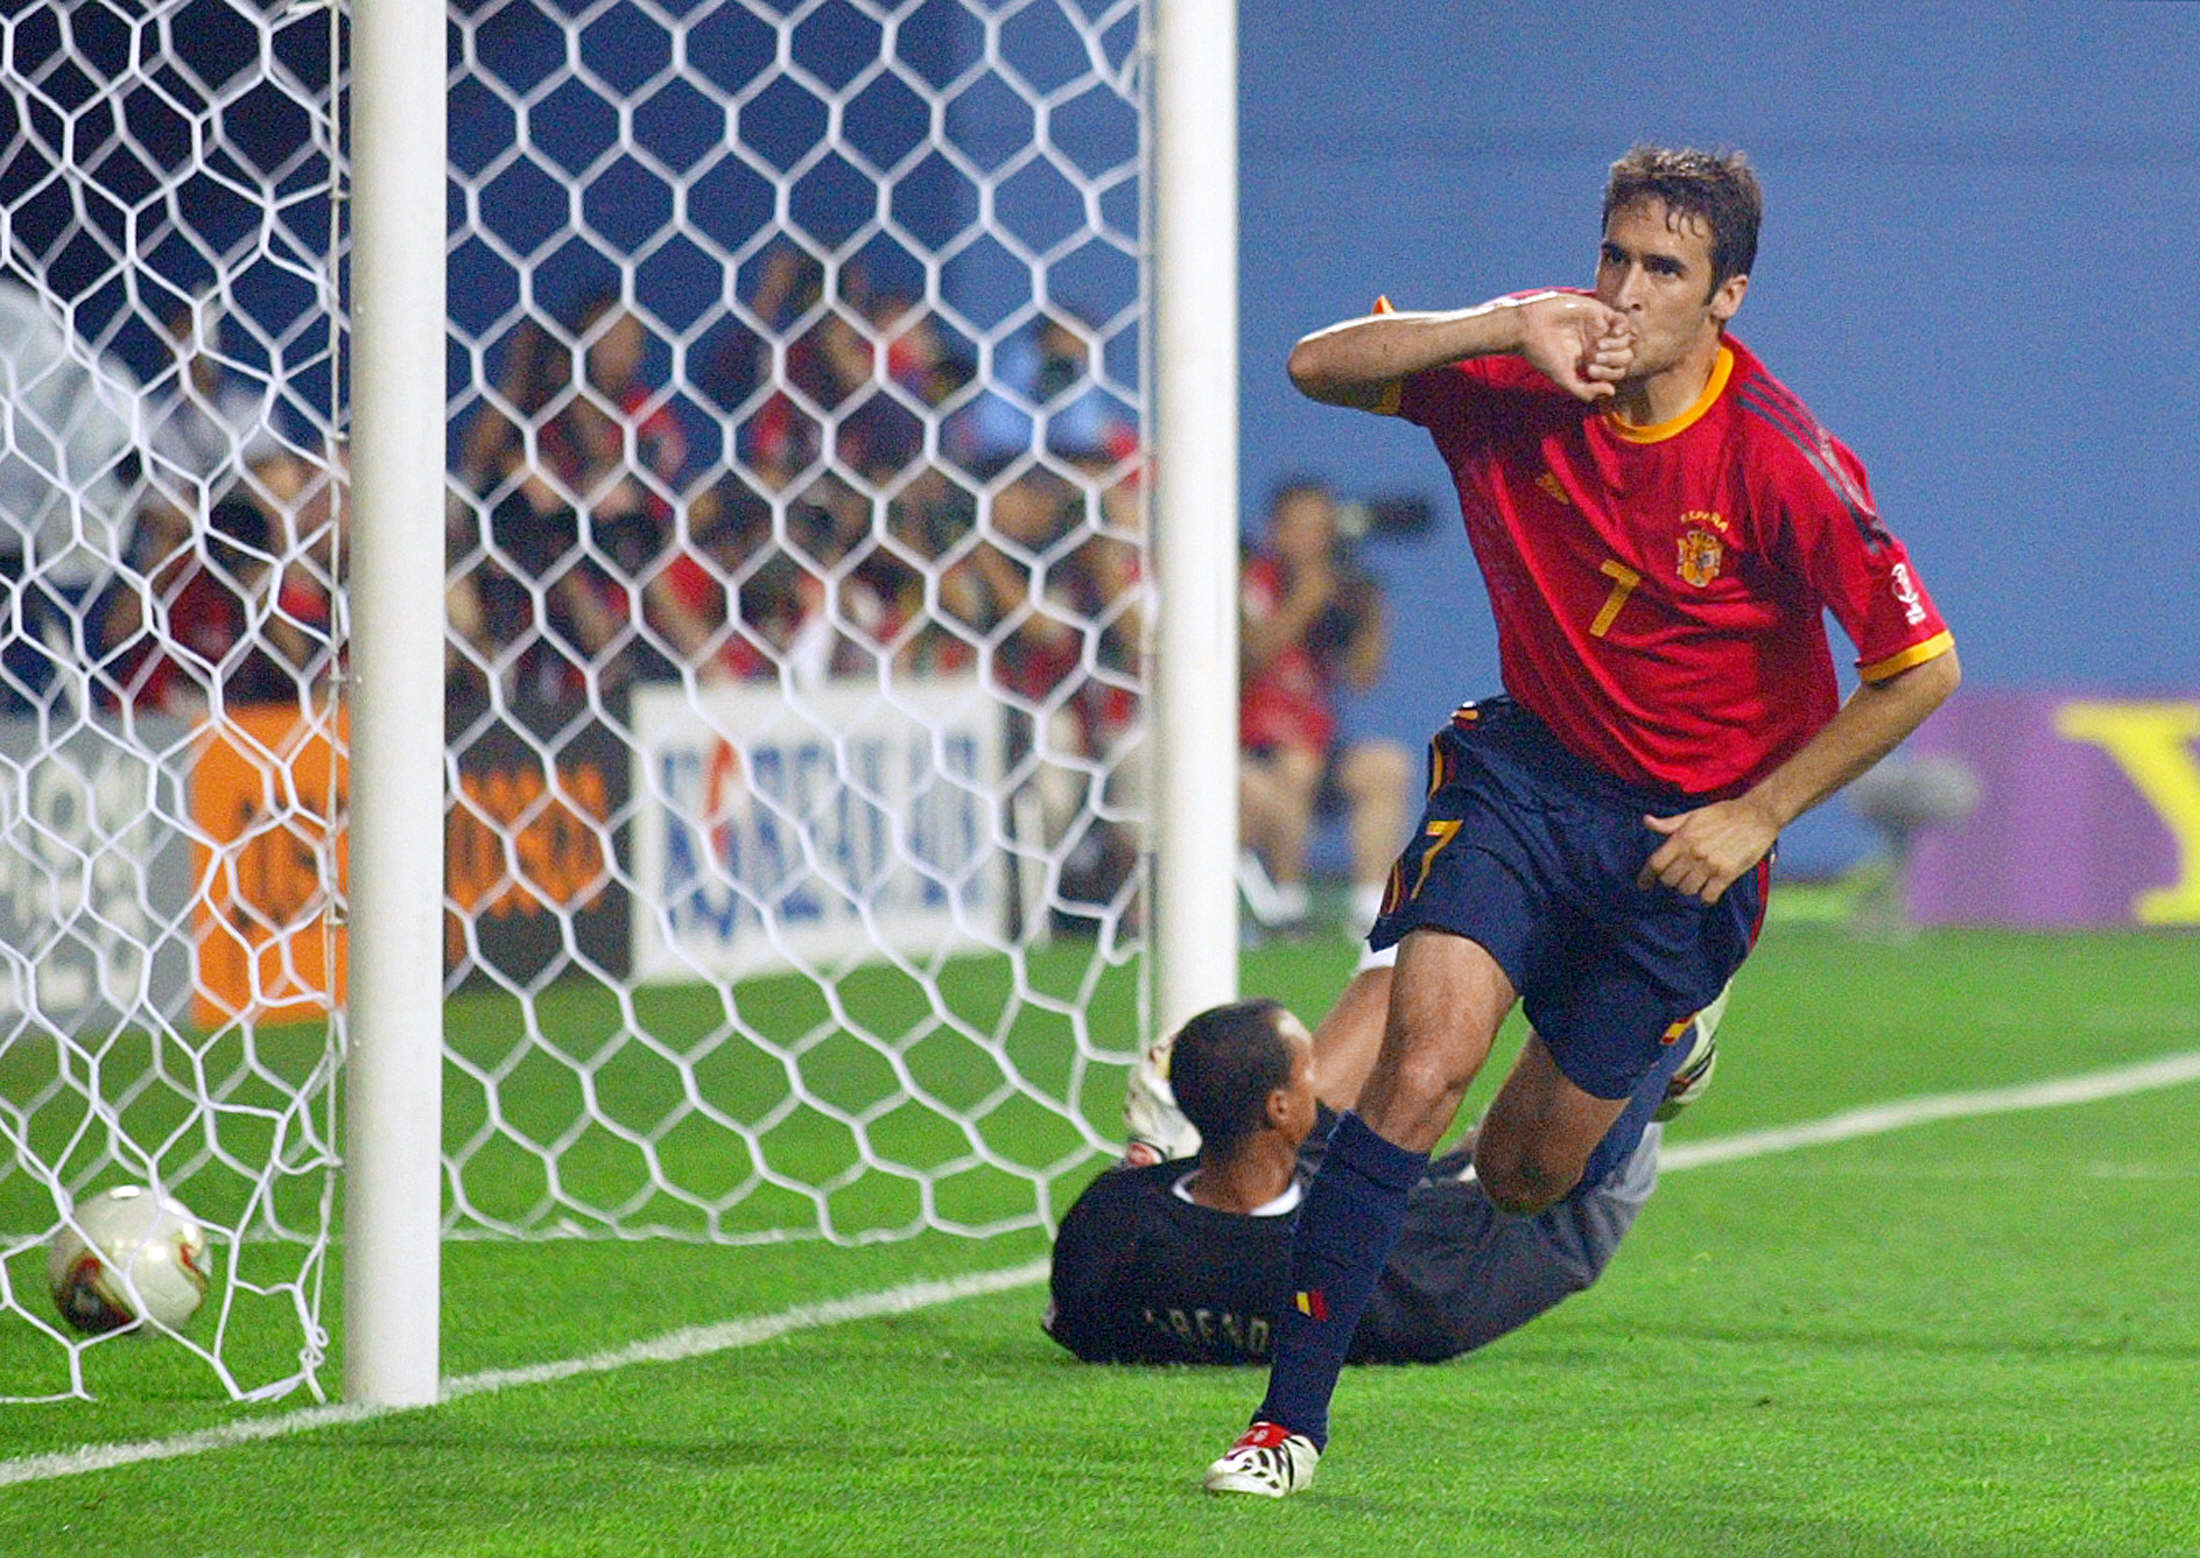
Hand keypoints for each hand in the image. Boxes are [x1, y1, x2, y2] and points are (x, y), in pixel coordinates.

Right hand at [1515, 294, 1634, 401]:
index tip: (1589, 369)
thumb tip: (1611, 392)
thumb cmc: (1542, 354)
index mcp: (1590, 361)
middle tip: (1594, 358)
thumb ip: (1585, 391)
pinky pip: (1623, 321)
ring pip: (1627, 340)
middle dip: (1614, 361)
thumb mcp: (1563, 379)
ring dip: (1617, 346)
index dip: (1609, 374)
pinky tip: (1612, 333)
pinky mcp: (1598, 313)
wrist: (1529, 328)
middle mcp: (1597, 345)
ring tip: (1598, 345)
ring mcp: (1599, 329)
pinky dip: (1623, 329)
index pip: (1616, 372)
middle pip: (1625, 357)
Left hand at [1636, 798, 1777, 903]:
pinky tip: (1708, 891)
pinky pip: (1708, 896)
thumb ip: (1669, 824)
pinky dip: (1705, 898)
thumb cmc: (1724, 813)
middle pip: (1669, 880)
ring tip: (1693, 882)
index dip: (1646, 876)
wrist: (1757, 815)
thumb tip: (1646, 821)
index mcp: (1683, 838)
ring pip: (1686, 890)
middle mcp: (1693, 852)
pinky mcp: (1727, 874)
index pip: (1656, 863)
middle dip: (1669, 881)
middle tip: (1677, 878)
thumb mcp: (1694, 815)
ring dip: (1687, 889)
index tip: (1643, 884)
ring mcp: (1710, 864)